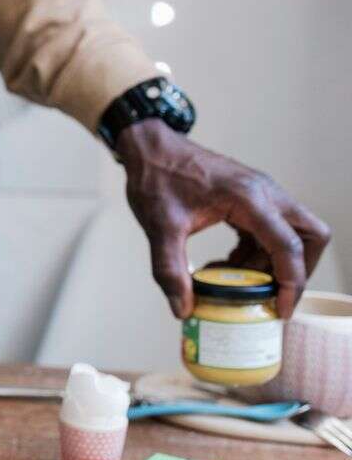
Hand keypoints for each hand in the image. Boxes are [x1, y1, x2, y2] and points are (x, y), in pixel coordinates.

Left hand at [116, 119, 329, 318]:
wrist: (149, 148)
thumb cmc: (156, 179)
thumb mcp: (159, 228)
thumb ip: (169, 270)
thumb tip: (181, 309)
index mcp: (249, 199)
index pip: (289, 246)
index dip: (292, 283)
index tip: (280, 311)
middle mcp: (264, 193)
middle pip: (309, 236)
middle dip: (298, 269)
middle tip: (269, 293)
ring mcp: (260, 193)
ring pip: (291, 233)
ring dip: (271, 262)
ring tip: (234, 279)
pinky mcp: (250, 196)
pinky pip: (270, 228)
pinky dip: (258, 250)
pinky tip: (227, 263)